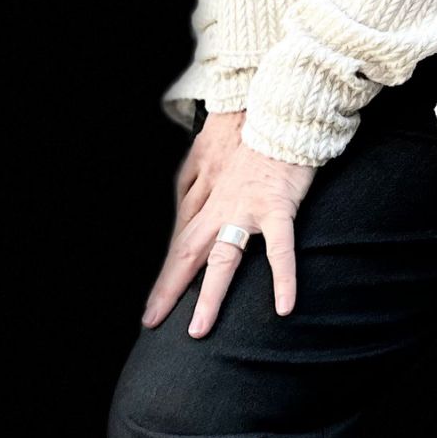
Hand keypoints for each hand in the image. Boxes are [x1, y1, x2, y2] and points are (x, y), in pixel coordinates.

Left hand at [142, 112, 318, 336]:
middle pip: (187, 250)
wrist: (278, 109)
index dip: (167, 270)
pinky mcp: (277, 206)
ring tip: (199, 329)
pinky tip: (284, 307)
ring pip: (223, 256)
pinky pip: (280, 248)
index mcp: (205, 191)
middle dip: (169, 287)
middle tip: (152, 320)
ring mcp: (246, 207)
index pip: (180, 237)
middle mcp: (218, 203)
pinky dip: (282, 278)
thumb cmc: (248, 127)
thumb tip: (182, 205)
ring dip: (209, 294)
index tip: (155, 300)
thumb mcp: (208, 150)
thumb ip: (194, 179)